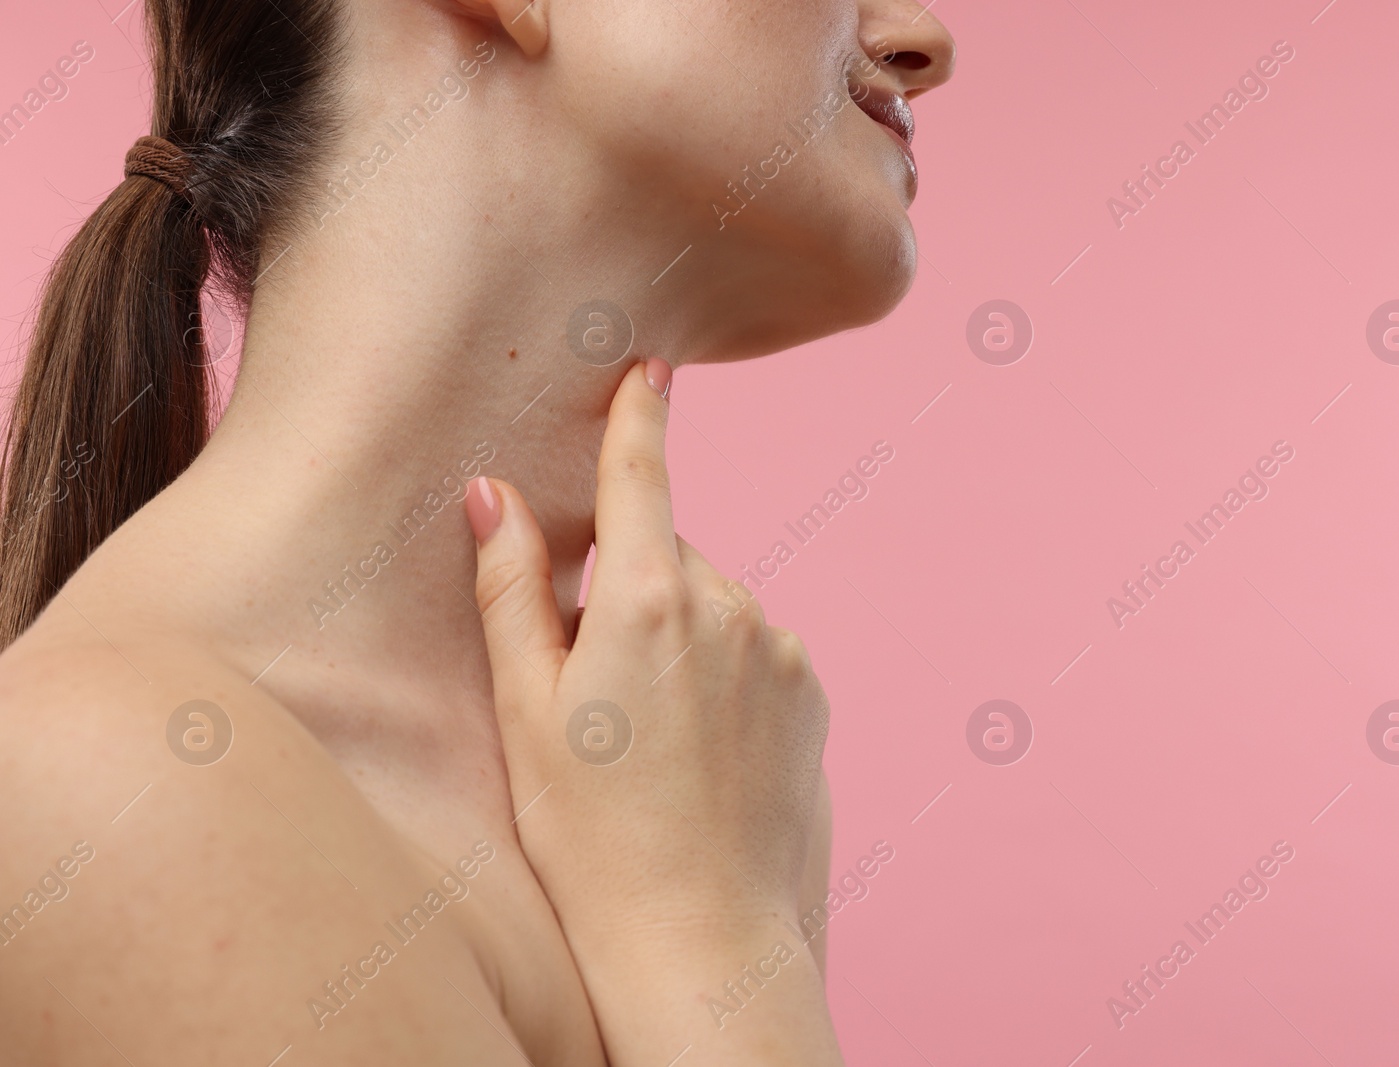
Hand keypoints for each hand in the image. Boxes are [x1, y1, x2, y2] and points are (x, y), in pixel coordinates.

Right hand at [467, 359, 841, 1065]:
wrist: (702, 935)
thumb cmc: (590, 833)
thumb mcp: (527, 708)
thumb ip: (511, 588)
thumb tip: (491, 492)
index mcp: (650, 599)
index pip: (643, 476)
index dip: (642, 416)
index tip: (650, 368)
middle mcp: (730, 604)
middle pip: (667, 562)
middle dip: (632, 598)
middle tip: (598, 696)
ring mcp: (779, 647)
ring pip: (713, 610)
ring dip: (680, 643)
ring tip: (653, 743)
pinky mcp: (812, 690)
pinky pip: (756, 652)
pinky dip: (727, 678)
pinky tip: (703, 753)